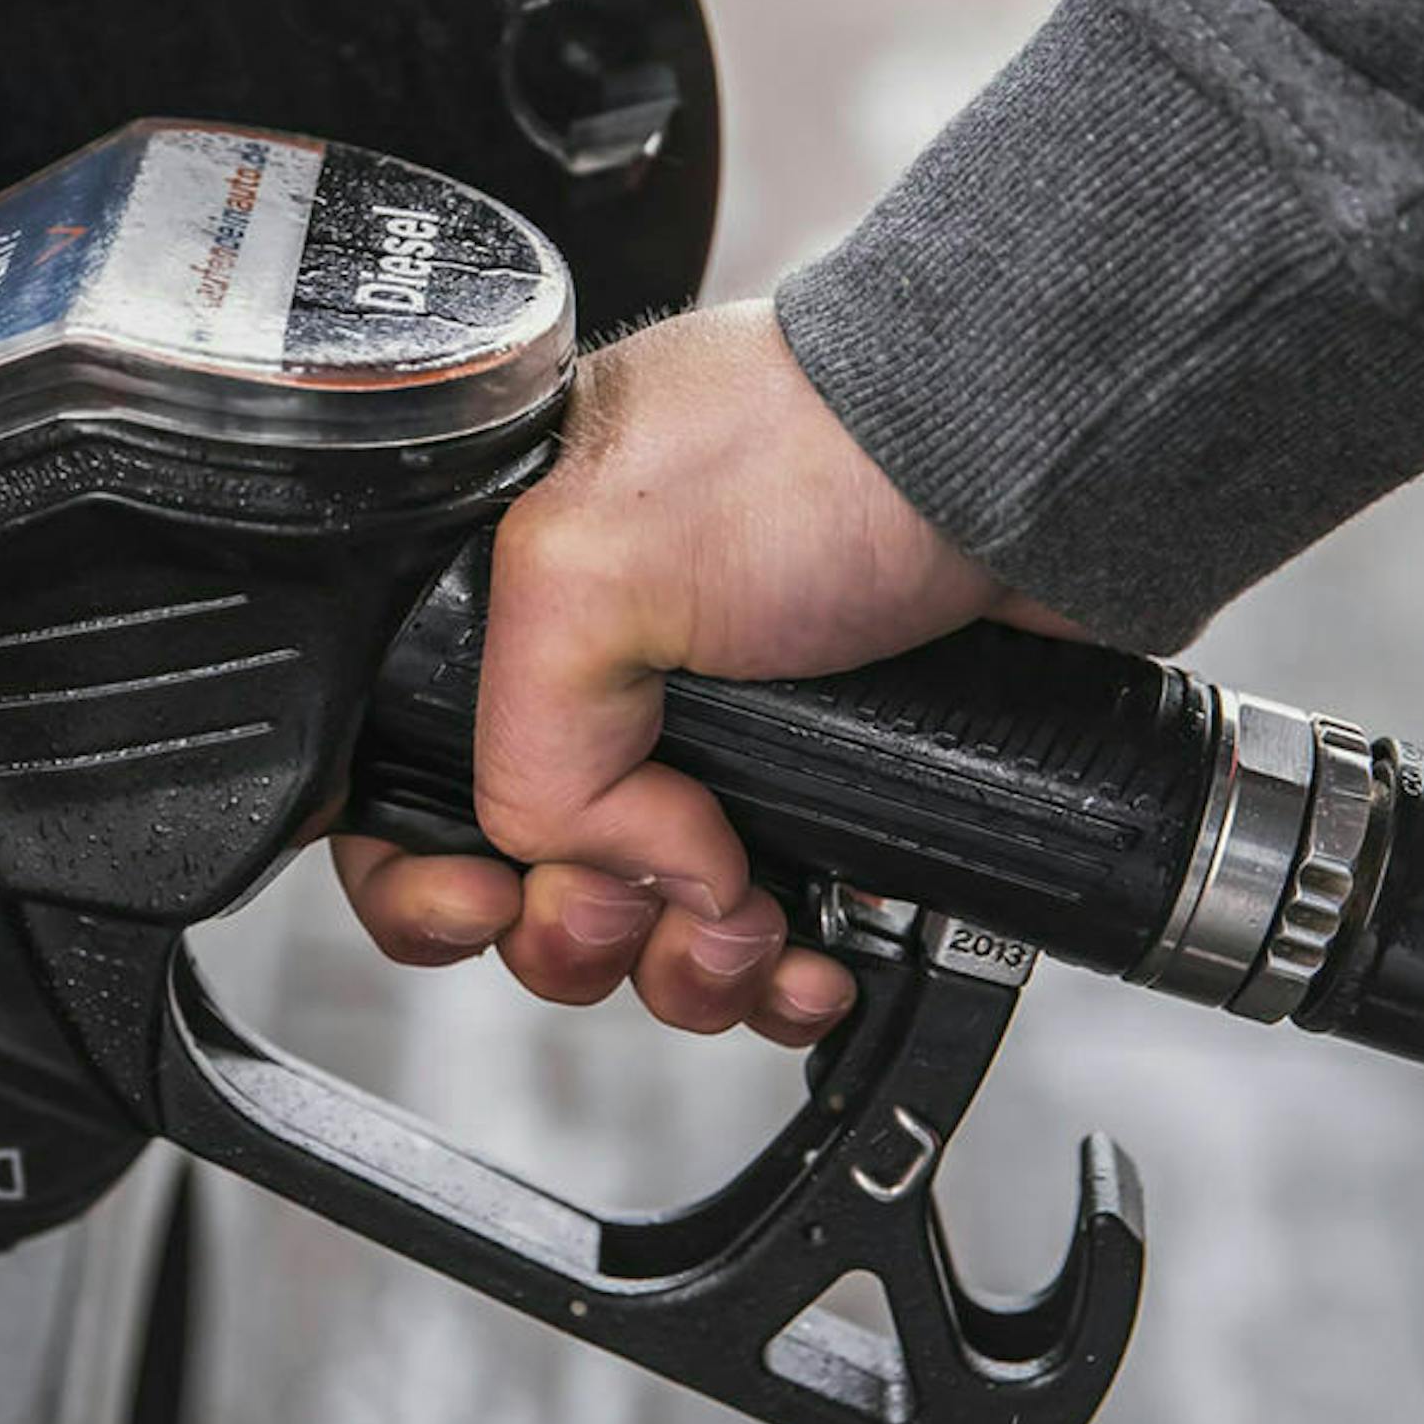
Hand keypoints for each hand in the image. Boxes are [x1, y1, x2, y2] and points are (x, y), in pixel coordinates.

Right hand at [331, 303, 1078, 1042]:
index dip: (414, 870)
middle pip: (520, 881)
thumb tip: (614, 870)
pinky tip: (812, 964)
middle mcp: (602, 676)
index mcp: (506, 599)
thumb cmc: (821, 448)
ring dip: (678, 972)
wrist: (1027, 468)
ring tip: (746, 933)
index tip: (483, 902)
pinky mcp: (826, 794)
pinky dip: (776, 975)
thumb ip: (527, 746)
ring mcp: (720, 742)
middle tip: (624, 913)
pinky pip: (761, 938)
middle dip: (570, 934)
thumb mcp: (590, 563)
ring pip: (642, 928)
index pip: (396, 771)